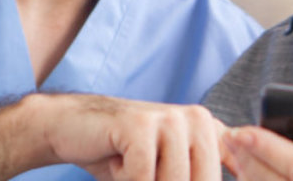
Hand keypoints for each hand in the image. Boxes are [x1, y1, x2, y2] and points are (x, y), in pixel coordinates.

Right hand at [19, 93, 228, 180]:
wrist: (73, 129)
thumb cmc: (124, 156)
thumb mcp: (171, 170)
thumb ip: (198, 175)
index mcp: (211, 131)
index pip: (219, 176)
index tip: (164, 171)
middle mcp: (199, 119)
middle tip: (142, 173)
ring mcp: (171, 118)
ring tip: (130, 165)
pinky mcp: (142, 124)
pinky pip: (143, 176)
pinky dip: (124, 178)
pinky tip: (117, 159)